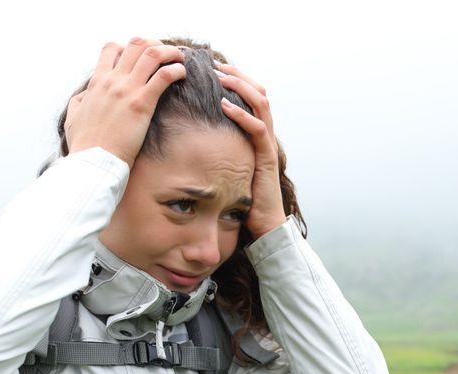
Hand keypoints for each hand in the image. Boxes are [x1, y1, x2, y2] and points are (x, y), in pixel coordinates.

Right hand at [65, 38, 185, 167]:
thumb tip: (84, 96)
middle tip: (166, 57)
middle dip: (155, 45)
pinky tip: (182, 75)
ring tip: (180, 60)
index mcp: (97, 83)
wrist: (93, 163)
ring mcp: (127, 90)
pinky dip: (177, 69)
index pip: (112, 48)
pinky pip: (165, 75)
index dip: (129, 48)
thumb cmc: (85, 147)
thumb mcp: (73, 118)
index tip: (141, 59)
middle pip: (136, 44)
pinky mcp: (141, 103)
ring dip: (170, 52)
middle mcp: (112, 81)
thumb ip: (79, 102)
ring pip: (153, 53)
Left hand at [214, 62, 286, 238]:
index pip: (250, 96)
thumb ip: (218, 151)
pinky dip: (241, 114)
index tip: (212, 68)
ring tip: (220, 77)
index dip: (235, 80)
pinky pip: (257, 129)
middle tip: (214, 64)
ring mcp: (267, 144)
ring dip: (240, 87)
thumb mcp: (228, 168)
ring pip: (261, 103)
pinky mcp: (266, 157)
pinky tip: (224, 106)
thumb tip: (190, 139)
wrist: (264, 225)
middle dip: (237, 75)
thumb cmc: (244, 199)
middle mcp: (265, 134)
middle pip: (258, 92)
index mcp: (256, 134)